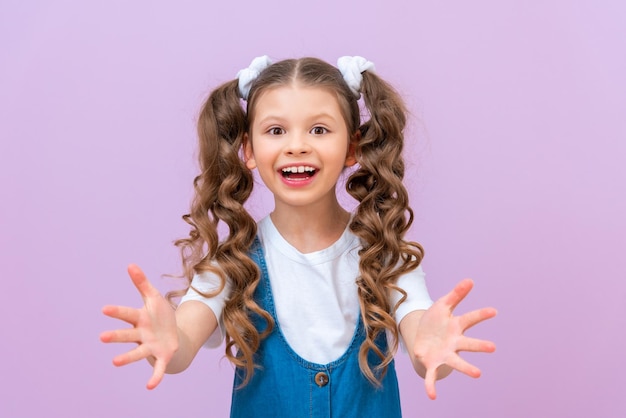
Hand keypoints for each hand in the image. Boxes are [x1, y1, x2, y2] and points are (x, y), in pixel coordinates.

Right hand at [100, 264, 178, 389]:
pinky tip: (150, 387)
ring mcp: (150, 347)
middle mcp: (141, 334)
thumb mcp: (154, 297)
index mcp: (140, 319)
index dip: (117, 312)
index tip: (104, 309)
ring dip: (127, 358)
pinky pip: (157, 368)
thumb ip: (142, 283)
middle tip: (102, 337)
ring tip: (114, 362)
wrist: (173, 335)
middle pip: (127, 335)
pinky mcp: (161, 357)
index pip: (127, 314)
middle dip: (116, 336)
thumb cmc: (159, 315)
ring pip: (137, 353)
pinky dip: (155, 376)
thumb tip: (131, 264)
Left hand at [413, 279, 495, 399]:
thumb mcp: (442, 305)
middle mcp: (454, 343)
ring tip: (478, 374)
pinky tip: (432, 396)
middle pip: (468, 344)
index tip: (494, 311)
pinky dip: (431, 386)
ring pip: (457, 362)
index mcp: (456, 327)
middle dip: (479, 345)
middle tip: (492, 347)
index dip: (481, 314)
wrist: (421, 338)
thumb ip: (455, 294)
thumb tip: (470, 280)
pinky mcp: (432, 364)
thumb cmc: (435, 321)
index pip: (470, 319)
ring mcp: (445, 355)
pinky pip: (432, 376)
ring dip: (467, 368)